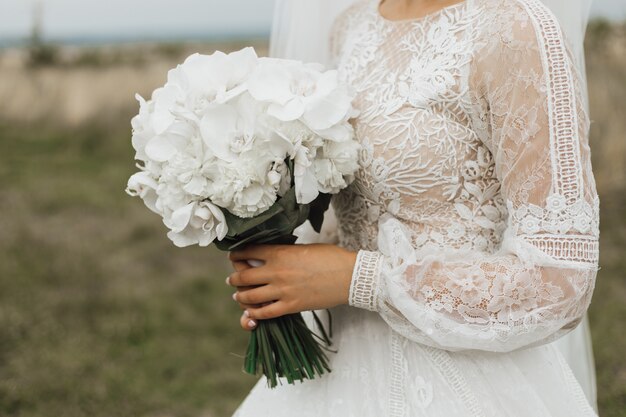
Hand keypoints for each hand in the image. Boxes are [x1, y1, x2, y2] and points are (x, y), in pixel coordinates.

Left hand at [226, 244, 357, 325]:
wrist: (349, 276)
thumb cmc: (330, 257)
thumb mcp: (303, 248)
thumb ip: (284, 252)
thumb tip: (271, 255)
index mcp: (279, 253)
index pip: (248, 252)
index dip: (237, 254)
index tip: (234, 256)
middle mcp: (276, 271)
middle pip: (243, 276)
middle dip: (235, 277)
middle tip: (232, 279)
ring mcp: (282, 290)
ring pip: (250, 296)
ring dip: (240, 296)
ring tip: (238, 295)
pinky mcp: (291, 306)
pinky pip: (265, 312)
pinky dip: (254, 313)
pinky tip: (250, 312)